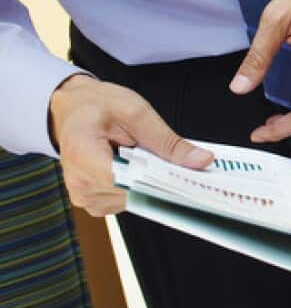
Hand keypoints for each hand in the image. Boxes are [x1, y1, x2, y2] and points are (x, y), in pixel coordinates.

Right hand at [48, 74, 213, 216]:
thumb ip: (168, 141)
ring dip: (149, 182)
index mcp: (84, 155)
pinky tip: (138, 168)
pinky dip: (139, 186)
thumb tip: (201, 161)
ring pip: (135, 200)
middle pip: (134, 194)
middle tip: (176, 163)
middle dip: (160, 180)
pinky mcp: (94, 201)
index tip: (187, 178)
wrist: (73, 109)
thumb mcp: (136, 112)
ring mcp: (85, 195)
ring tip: (147, 159)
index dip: (161, 182)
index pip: (129, 182)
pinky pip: (127, 200)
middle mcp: (80, 183)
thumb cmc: (97, 106)